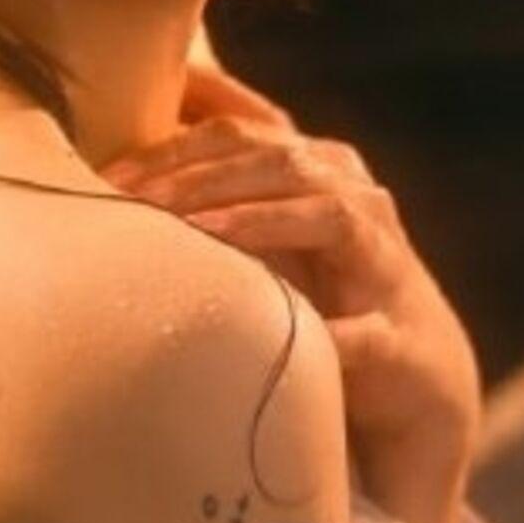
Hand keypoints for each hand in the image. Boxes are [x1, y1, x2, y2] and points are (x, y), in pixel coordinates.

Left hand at [101, 37, 482, 522]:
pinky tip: (278, 333)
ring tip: (195, 236)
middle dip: (202, 177)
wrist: (418, 390)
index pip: (240, 132)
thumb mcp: (266, 248)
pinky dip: (323, 331)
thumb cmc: (326, 309)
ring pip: (331, 214)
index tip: (106, 175)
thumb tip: (108, 186)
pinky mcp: (403, 339)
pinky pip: (363, 332)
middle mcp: (360, 202)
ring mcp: (387, 265)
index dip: (172, 146)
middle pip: (279, 160)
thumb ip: (209, 207)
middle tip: (135, 204)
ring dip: (257, 221)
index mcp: (321, 171)